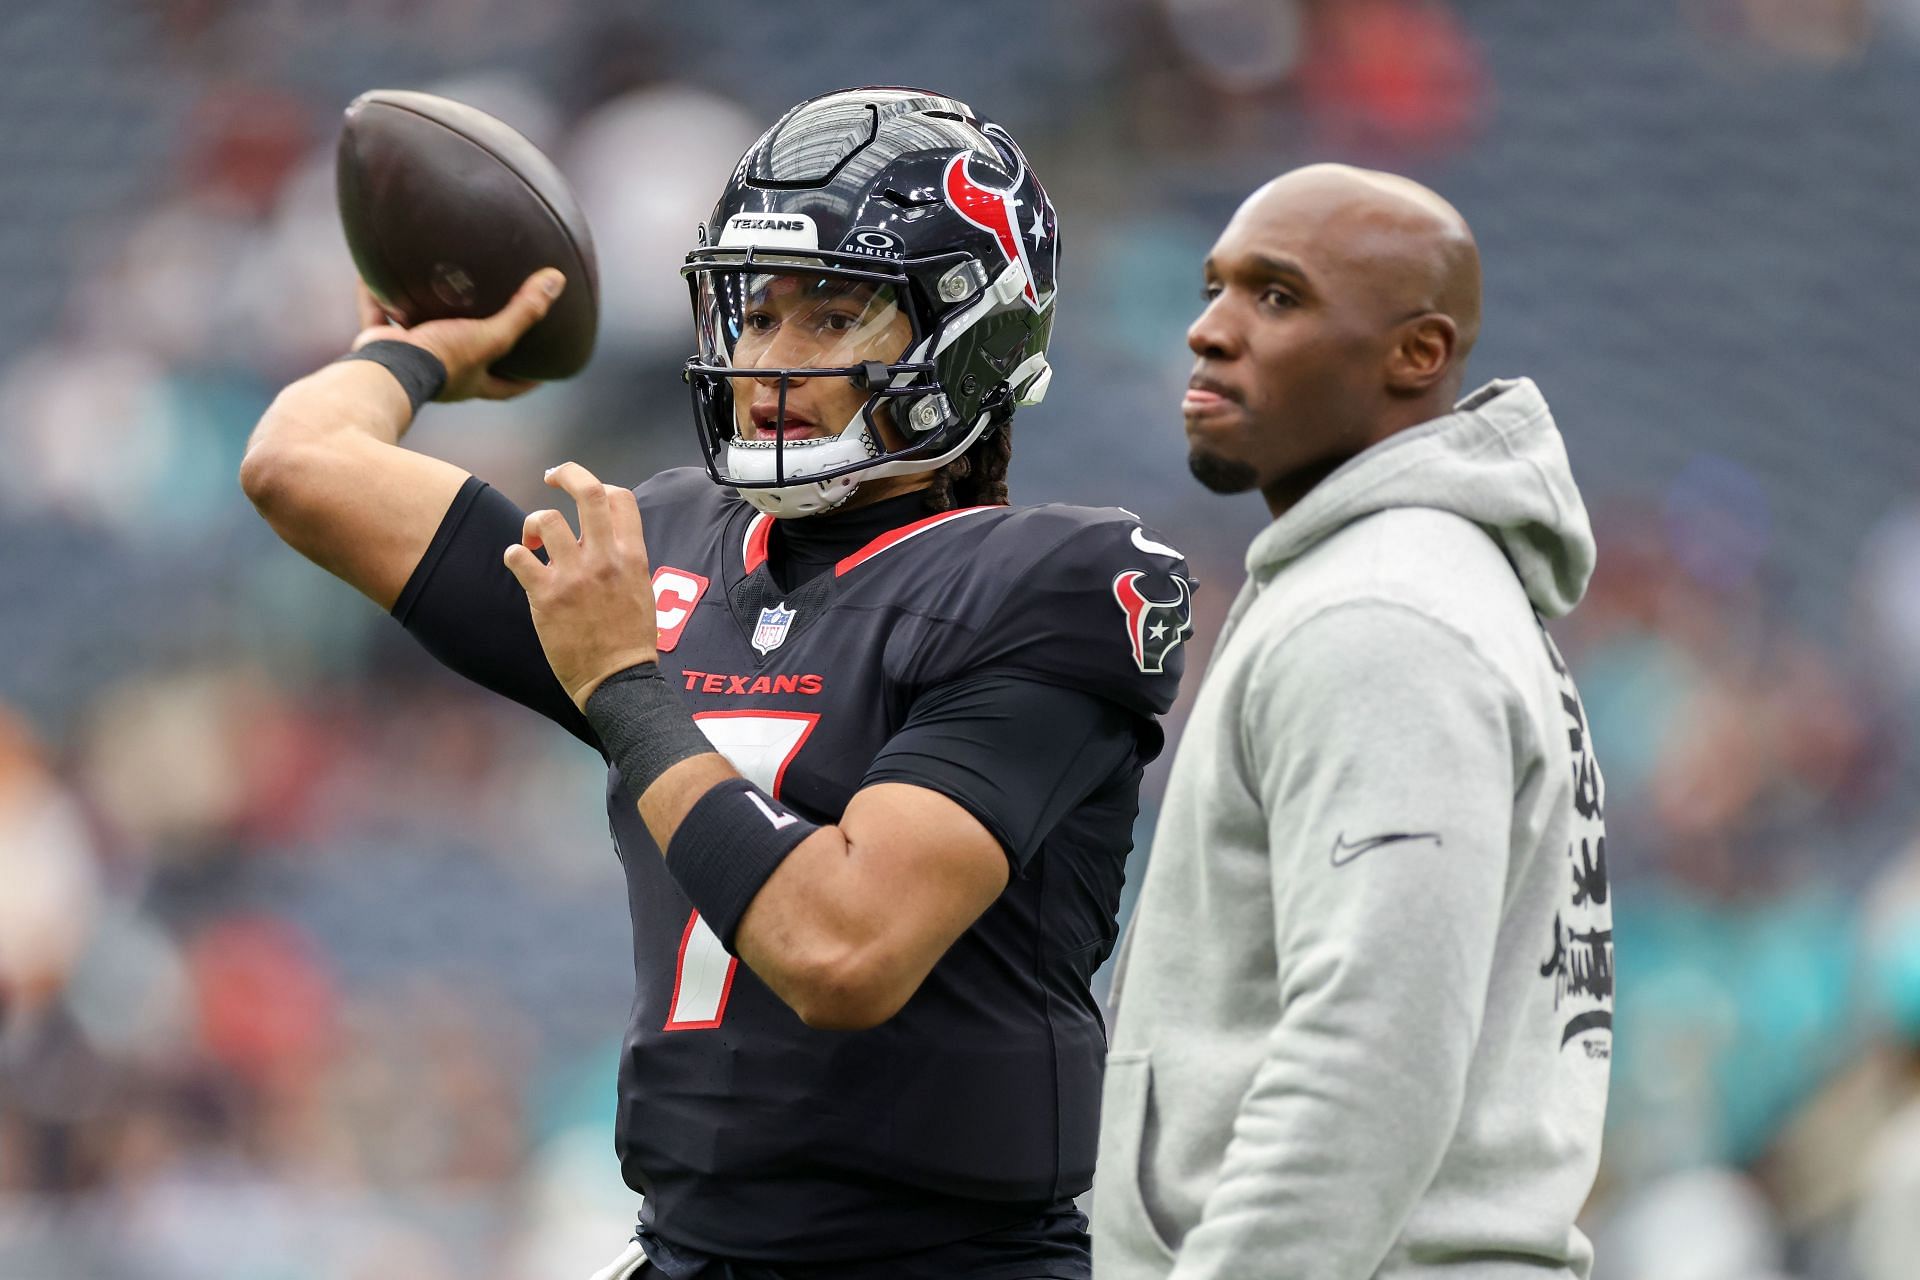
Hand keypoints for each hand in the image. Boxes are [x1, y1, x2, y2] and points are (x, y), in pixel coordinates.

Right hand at [350, 269, 564, 401]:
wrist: (384, 372)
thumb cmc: (441, 361)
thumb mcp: (490, 337)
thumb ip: (523, 312)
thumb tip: (557, 281)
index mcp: (470, 381)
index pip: (508, 387)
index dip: (527, 380)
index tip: (544, 370)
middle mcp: (440, 374)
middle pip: (465, 361)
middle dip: (475, 345)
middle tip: (491, 322)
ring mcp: (408, 360)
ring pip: (418, 336)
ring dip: (423, 316)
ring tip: (434, 291)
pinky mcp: (379, 345)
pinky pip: (376, 314)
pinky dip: (374, 295)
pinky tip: (374, 272)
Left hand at [503, 461, 659, 710]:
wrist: (617, 681)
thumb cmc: (630, 640)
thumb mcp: (641, 589)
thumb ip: (624, 558)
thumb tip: (605, 537)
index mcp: (632, 555)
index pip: (619, 497)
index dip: (599, 486)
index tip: (582, 493)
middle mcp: (604, 558)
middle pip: (587, 491)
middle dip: (566, 474)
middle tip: (552, 477)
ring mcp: (574, 575)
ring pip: (545, 519)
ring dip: (534, 524)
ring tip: (533, 540)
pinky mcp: (545, 596)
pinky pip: (517, 555)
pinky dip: (514, 554)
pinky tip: (521, 565)